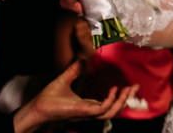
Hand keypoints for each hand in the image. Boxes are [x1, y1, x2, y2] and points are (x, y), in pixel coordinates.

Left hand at [12, 60, 136, 132]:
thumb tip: (81, 59)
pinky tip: (113, 90)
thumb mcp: (64, 80)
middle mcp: (89, 111)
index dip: (120, 96)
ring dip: (122, 101)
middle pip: (114, 110)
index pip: (108, 104)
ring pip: (111, 112)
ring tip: (129, 89)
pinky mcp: (82, 112)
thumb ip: (74, 70)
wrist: (36, 108)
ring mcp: (87, 113)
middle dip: (127, 99)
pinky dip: (109, 100)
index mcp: (87, 105)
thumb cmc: (47, 99)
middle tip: (136, 87)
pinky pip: (101, 109)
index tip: (129, 86)